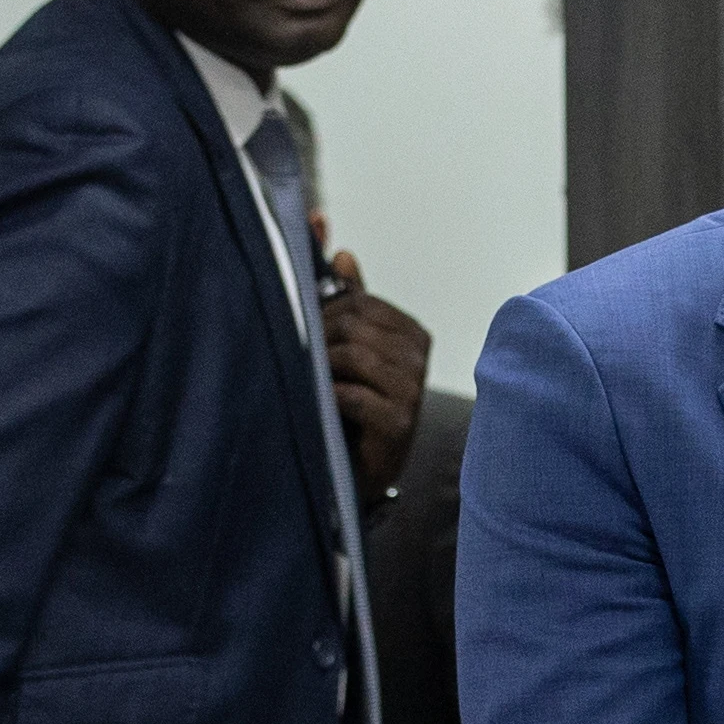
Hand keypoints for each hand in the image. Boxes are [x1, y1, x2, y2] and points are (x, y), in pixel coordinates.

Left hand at [320, 248, 428, 498]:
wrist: (358, 470)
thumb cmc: (353, 404)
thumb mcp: (351, 346)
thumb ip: (348, 298)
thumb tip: (341, 253)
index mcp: (411, 334)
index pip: (359, 302)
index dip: (324, 314)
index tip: (310, 336)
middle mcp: (418, 358)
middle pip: (353, 324)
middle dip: (319, 339)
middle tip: (305, 362)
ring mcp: (412, 391)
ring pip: (351, 356)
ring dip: (321, 370)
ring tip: (312, 384)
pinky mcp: (399, 423)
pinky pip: (351, 394)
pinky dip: (328, 397)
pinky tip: (322, 405)